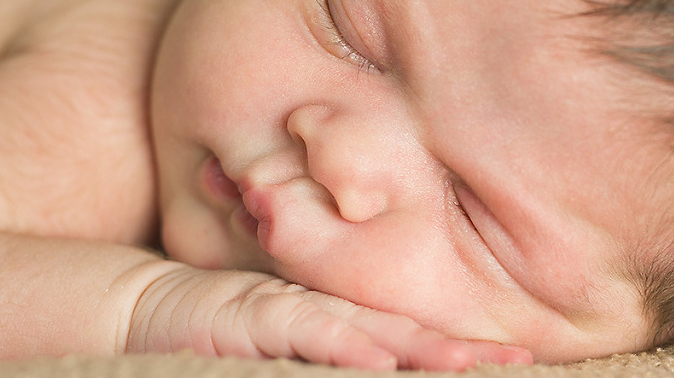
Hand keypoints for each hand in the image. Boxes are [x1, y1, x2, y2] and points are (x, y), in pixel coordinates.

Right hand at [125, 265, 531, 369]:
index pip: (407, 337)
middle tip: (520, 360)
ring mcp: (291, 311)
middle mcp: (325, 313)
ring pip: (365, 329)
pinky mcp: (253, 316)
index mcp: (336, 323)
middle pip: (404, 332)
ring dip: (420, 348)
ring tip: (474, 362)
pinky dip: (343, 344)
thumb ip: (327, 354)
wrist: (152, 307)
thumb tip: (381, 364)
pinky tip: (378, 359)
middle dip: (462, 350)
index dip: (459, 349)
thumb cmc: (224, 335)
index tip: (511, 360)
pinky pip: (305, 330)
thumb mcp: (282, 349)